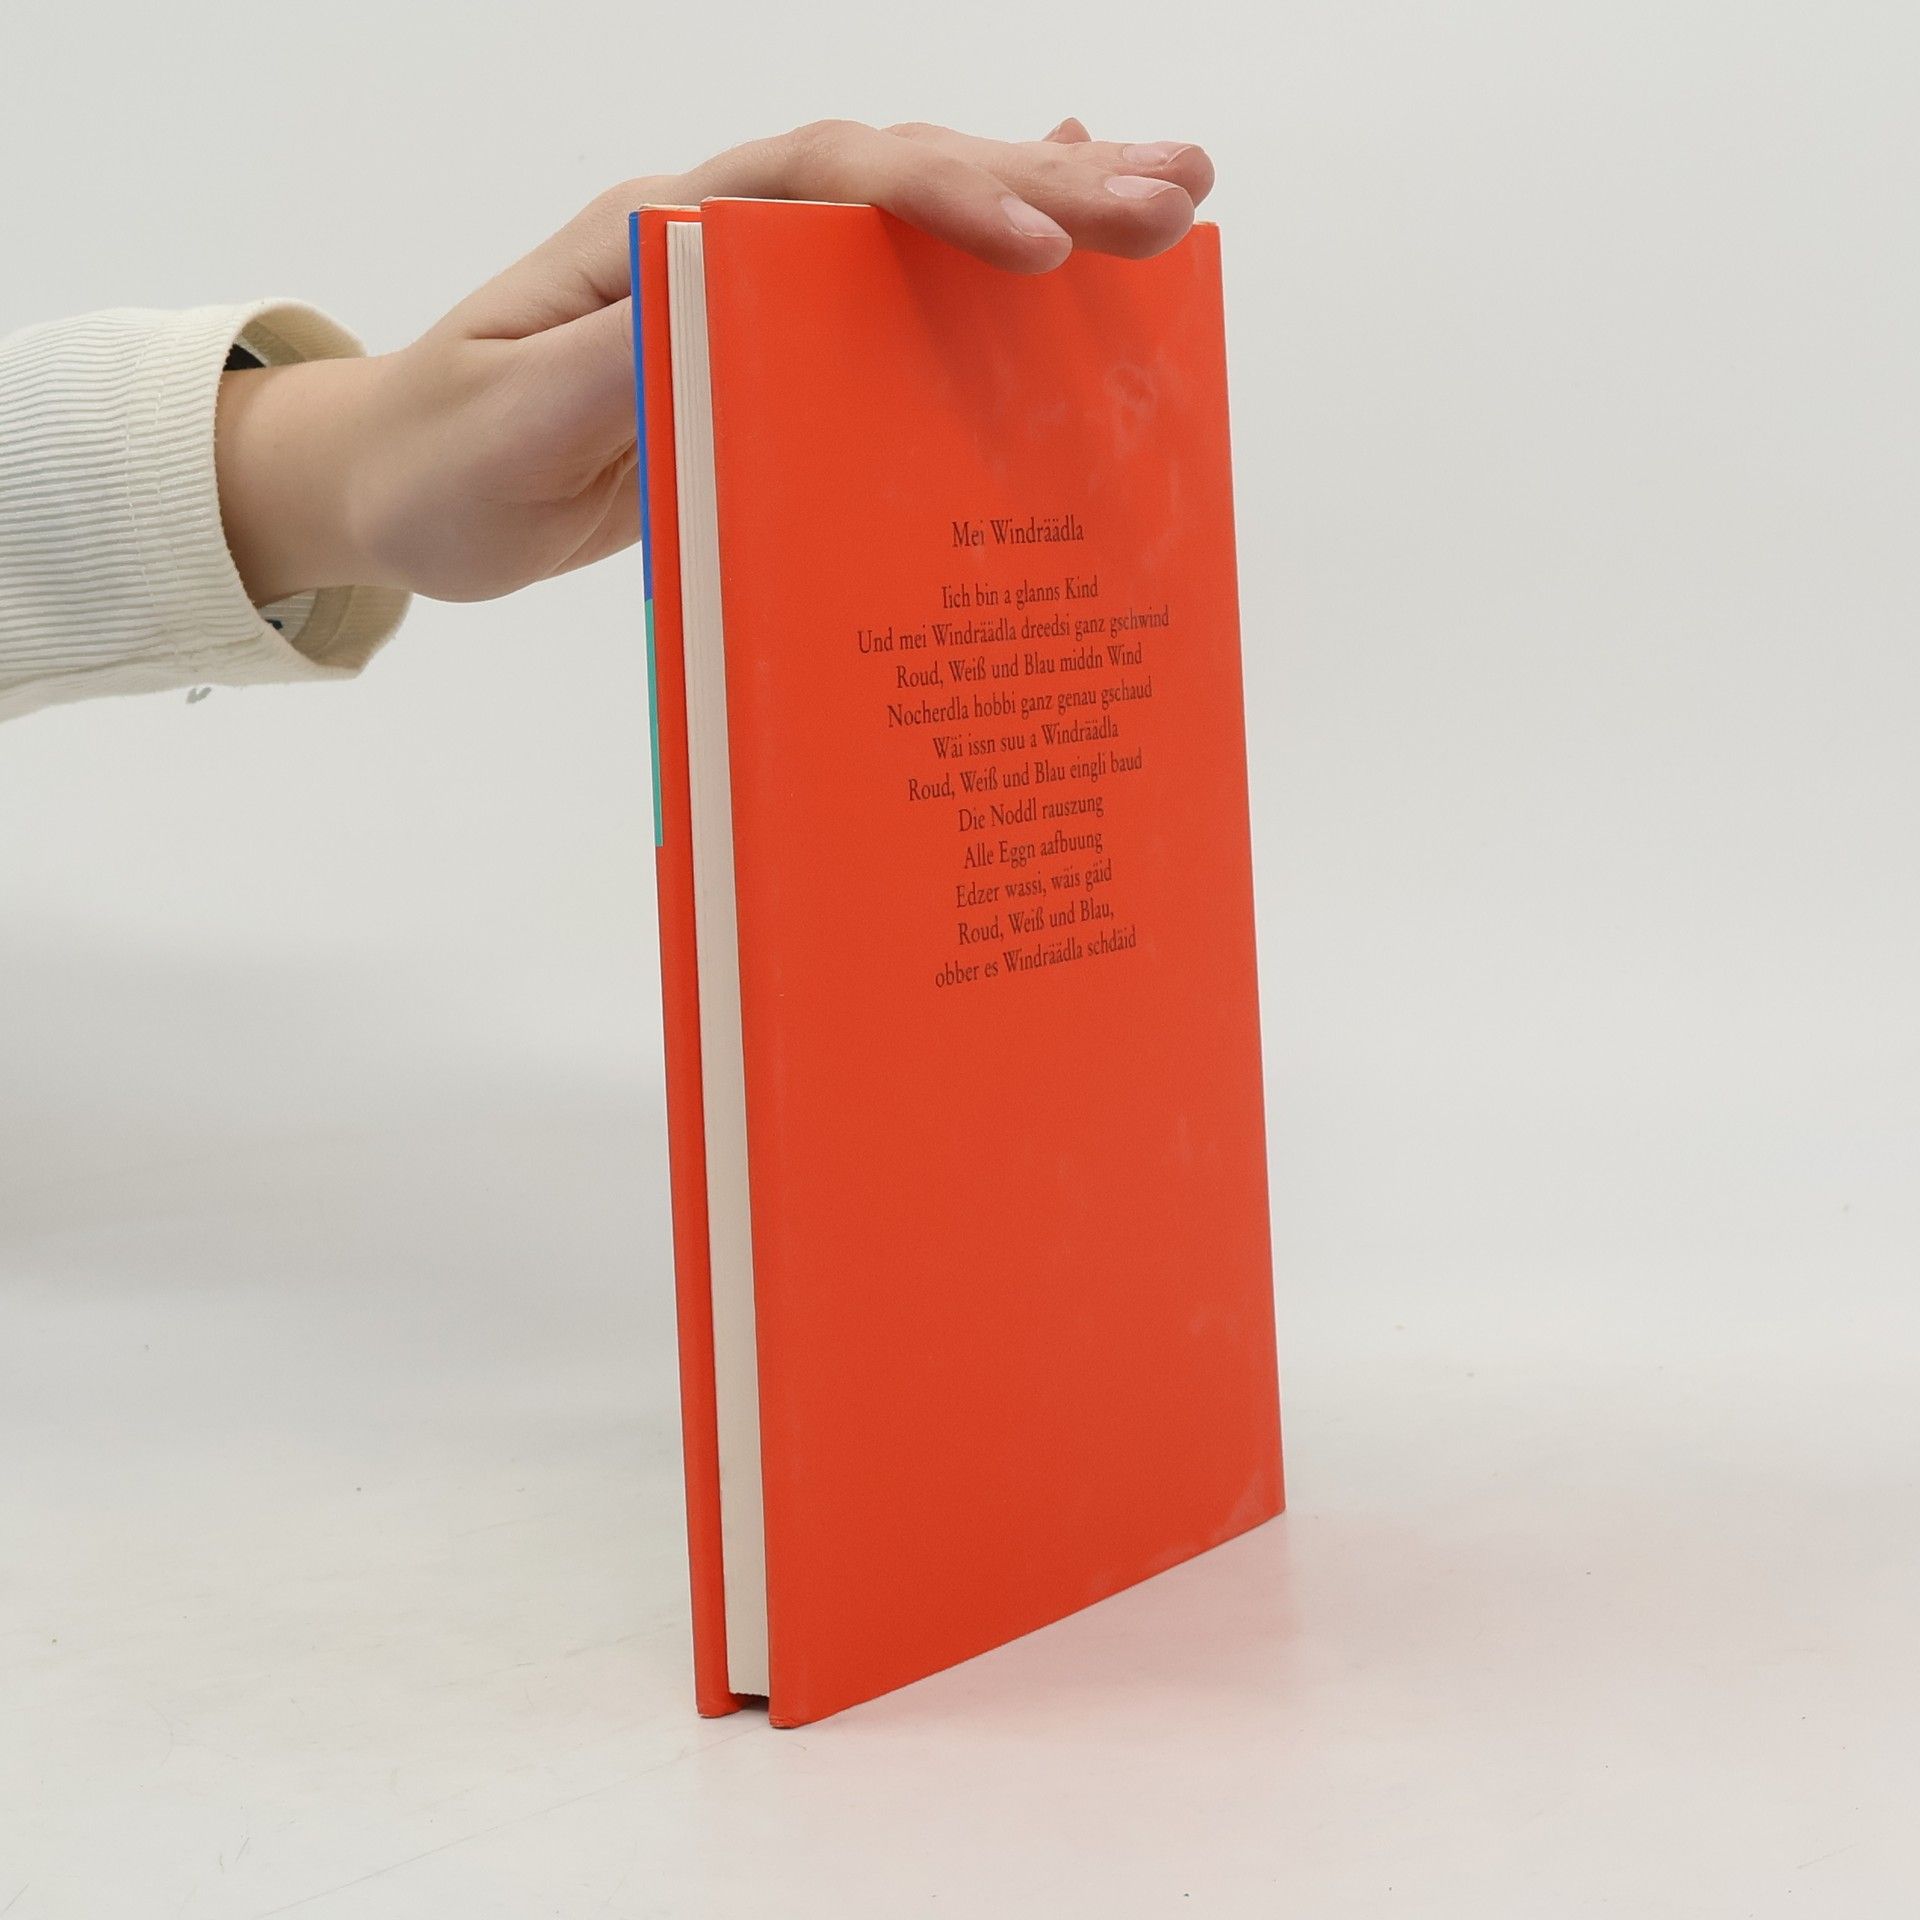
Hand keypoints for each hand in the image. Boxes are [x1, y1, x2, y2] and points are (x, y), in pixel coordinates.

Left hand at [214, 119, 1214, 607]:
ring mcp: (755, 299)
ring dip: (1043, 206)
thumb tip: (736, 296)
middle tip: (1177, 193)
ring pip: (914, 229)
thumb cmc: (439, 457)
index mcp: (664, 235)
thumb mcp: (511, 421)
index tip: (1040, 244)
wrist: (396, 487)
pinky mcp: (774, 365)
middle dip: (1040, 183)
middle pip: (900, 183)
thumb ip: (614, 361)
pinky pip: (893, 302)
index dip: (938, 201)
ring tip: (1173, 200)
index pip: (824, 187)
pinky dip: (978, 268)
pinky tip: (1058, 239)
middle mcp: (724, 240)